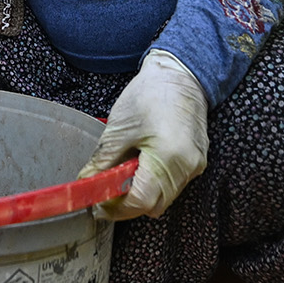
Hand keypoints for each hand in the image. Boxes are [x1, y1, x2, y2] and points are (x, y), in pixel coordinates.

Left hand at [80, 49, 208, 219]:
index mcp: (168, 157)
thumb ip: (102, 162)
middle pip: (154, 206)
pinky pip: (173, 186)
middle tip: (105, 194)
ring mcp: (195, 166)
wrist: (181, 74)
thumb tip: (86, 186)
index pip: (140, 201)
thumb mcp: (118, 129)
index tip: (98, 204)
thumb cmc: (149, 95)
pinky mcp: (197, 162)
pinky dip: (154, 185)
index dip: (116, 208)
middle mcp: (187, 167)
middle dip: (127, 205)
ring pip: (164, 199)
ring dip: (141, 195)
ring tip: (122, 176)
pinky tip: (140, 167)